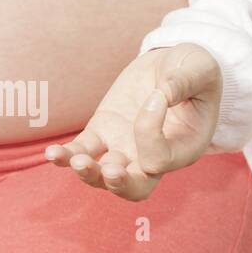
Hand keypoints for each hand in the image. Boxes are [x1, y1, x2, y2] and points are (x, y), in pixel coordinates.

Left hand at [45, 43, 221, 200]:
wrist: (172, 64)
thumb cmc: (195, 70)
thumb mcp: (199, 69)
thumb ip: (184, 82)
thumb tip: (162, 93)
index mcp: (183, 149)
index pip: (159, 158)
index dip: (152, 131)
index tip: (156, 96)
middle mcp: (152, 158)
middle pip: (134, 188)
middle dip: (119, 184)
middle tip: (111, 171)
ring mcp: (124, 148)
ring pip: (102, 176)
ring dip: (87, 173)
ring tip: (75, 160)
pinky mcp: (102, 133)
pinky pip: (81, 152)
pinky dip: (66, 156)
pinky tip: (52, 152)